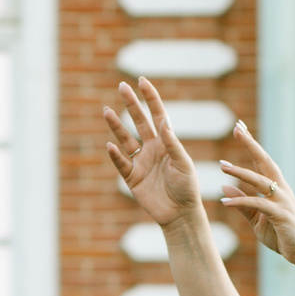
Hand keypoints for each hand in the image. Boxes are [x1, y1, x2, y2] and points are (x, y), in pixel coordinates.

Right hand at [102, 79, 206, 228]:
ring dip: (116, 126)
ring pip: (125, 139)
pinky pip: (121, 163)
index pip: (157, 115)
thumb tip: (164, 120)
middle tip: (122, 86)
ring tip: (106, 111)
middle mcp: (152, 149)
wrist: (180, 214)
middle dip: (131, 104)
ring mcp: (141, 162)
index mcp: (167, 142)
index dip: (150, 98)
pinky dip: (115, 155)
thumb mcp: (183, 164)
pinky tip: (110, 145)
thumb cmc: (187, 188)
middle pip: (139, 122)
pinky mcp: (132, 178)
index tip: (142, 81)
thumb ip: (172, 143)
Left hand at [216, 124, 294, 268]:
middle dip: (251, 144)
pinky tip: (225, 201)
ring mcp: (283, 201)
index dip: (251, 144)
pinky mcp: (281, 215)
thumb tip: (225, 187)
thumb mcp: (257, 218)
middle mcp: (281, 189)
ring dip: (240, 172)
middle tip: (237, 128)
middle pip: (265, 161)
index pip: (262, 161)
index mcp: (276, 187)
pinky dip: (241, 202)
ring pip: (260, 180)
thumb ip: (242, 203)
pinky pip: (258, 205)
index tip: (239, 127)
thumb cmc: (281, 235)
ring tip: (222, 165)